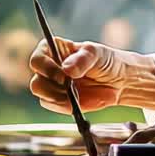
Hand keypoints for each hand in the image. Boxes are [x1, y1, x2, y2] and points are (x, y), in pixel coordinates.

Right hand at [28, 37, 154, 112]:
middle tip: (69, 88)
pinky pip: (53, 105)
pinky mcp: (58, 100)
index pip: (37, 59)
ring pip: (42, 95)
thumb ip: (82, 59)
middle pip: (36, 81)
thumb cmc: (105, 60)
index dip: (46, 68)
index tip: (63, 75)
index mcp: (53, 49)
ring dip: (58, 97)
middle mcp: (48, 67)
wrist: (118, 81)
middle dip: (51, 87)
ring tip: (77, 94)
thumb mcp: (96, 53)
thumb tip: (66, 69)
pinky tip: (78, 101)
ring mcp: (52, 85)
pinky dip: (64, 106)